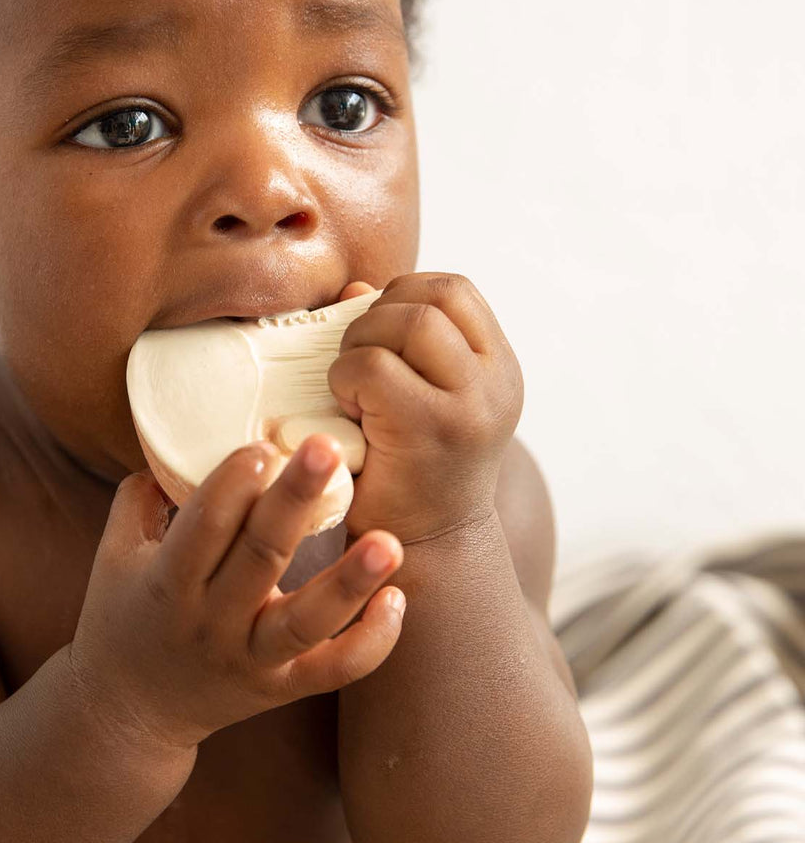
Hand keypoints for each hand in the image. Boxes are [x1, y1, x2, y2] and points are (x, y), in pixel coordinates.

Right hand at [67, 436, 404, 752]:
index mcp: (167, 584)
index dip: (231, 486)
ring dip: (349, 581)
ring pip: (306, 623)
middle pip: (260, 558)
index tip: (262, 446)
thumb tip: (180, 438)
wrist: (128, 713)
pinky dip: (370, 642)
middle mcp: (211, 622)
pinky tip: (397, 599)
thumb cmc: (122, 616)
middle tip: (325, 447)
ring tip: (389, 541)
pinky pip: (334, 671)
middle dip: (293, 501)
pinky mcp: (282, 687)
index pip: (202, 528)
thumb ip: (141, 496)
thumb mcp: (113, 554)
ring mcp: (250, 659)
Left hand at [331, 273, 523, 543]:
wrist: (424, 553)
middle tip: (358, 365)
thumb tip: (355, 289)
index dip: (403, 296)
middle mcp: (496, 383)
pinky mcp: (431, 429)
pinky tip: (348, 412)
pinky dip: (344, 378)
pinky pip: (372, 367)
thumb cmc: (409, 470)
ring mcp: (469, 406)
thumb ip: (397, 341)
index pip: (454, 290)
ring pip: (407, 323)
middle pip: (431, 297)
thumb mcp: (418, 397)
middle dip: (377, 318)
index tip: (378, 340)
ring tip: (354, 388)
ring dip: (360, 345)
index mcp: (498, 367)